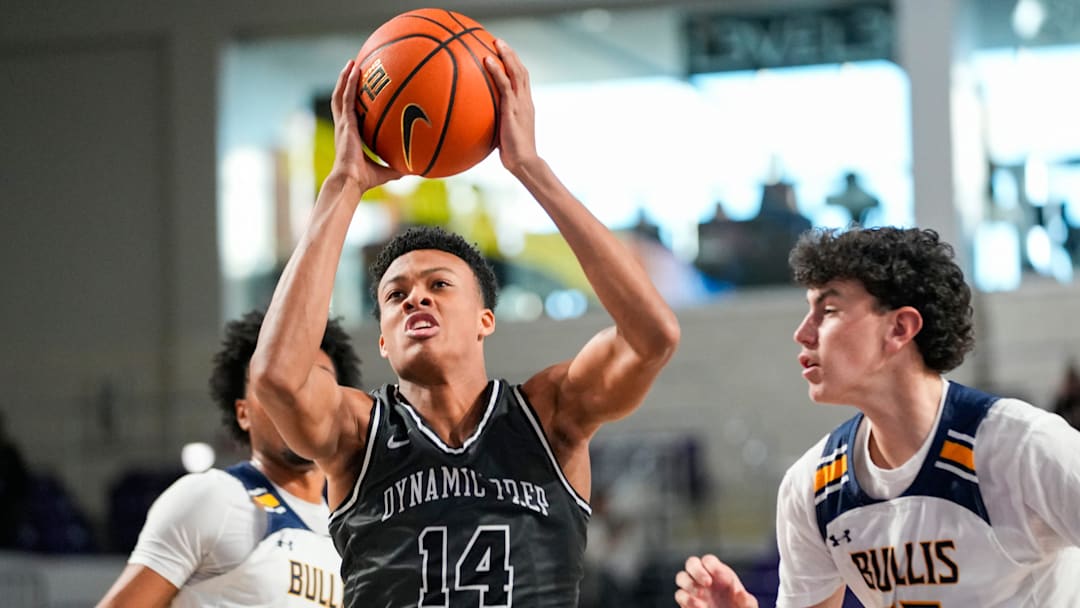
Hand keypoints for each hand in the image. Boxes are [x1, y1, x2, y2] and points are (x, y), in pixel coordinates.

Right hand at [328, 59, 401, 189]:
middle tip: (354, 68)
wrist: (351, 181)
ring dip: (345, 77)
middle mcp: (344, 126)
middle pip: (342, 99)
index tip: (359, 90)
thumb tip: (415, 170)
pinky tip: (354, 70)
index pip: (350, 114)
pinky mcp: (345, 123)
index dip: (352, 101)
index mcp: (351, 135)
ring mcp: (343, 123)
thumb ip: (397, 168)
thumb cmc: (364, 180)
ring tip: (352, 63)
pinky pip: (346, 97)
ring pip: (340, 94)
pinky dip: (349, 83)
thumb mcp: (386, 171)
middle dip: (346, 83)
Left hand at [484, 39, 538, 175]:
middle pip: (521, 71)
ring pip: (516, 72)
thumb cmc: (512, 153)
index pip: (523, 80)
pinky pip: (505, 85)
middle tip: (499, 41)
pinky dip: (497, 71)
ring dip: (506, 55)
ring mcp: (521, 104)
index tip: (504, 54)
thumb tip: (478, 122)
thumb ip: (496, 123)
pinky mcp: (513, 109)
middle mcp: (525, 101)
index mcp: (525, 105)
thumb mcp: (503, 133)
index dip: (515, 65)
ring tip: (496, 42)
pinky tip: (487, 61)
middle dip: (511, 54)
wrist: (524, 162)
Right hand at [675, 554, 758, 607]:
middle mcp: (703, 578)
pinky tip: (700, 607)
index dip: (712, 566)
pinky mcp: (687, 602)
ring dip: (689, 584)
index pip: (709, 560)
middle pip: (691, 563)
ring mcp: (694, 589)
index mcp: (718, 573)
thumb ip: (747, 601)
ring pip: (681, 577)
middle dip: (697, 570)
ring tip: (701, 595)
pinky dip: (687, 599)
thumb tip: (740, 593)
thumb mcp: (748, 606)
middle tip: (707, 583)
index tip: (721, 578)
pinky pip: (680, 595)